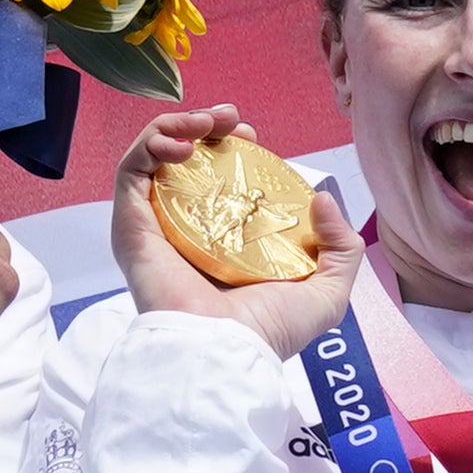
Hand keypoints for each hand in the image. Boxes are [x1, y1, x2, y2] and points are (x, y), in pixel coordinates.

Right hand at [109, 107, 355, 356]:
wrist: (227, 350)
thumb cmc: (270, 330)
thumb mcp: (327, 290)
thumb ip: (341, 247)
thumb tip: (322, 198)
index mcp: (224, 244)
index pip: (219, 183)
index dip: (233, 151)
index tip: (253, 138)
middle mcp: (186, 232)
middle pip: (185, 164)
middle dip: (205, 129)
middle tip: (231, 121)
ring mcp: (155, 227)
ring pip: (154, 158)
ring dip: (178, 126)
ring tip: (207, 123)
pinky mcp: (131, 224)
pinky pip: (131, 170)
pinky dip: (153, 142)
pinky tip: (184, 143)